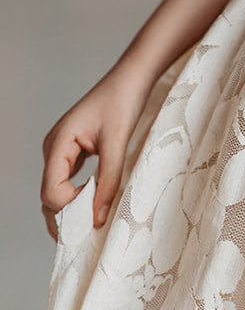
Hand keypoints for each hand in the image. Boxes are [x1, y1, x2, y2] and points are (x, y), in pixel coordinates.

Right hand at [40, 66, 150, 240]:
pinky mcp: (73, 151)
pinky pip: (67, 180)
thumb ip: (108, 180)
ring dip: (71, 208)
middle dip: (66, 216)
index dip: (69, 208)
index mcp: (58, 144)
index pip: (51, 191)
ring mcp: (61, 150)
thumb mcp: (118, 142)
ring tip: (92, 221)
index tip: (95, 213)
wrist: (131, 77)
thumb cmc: (123, 101)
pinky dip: (77, 195)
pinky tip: (94, 202)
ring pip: (57, 190)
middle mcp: (53, 149)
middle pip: (48, 196)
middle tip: (90, 231)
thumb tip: (97, 218)